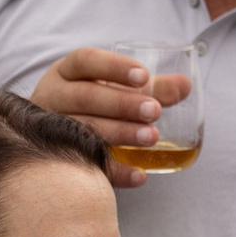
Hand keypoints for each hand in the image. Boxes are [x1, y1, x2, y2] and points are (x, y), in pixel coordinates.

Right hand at [27, 48, 186, 189]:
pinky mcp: (56, 161)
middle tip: (154, 111)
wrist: (52, 140)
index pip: (85, 61)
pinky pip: (85, 165)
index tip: (144, 76)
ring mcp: (49, 130)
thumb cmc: (94, 106)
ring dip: (120, 134)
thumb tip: (186, 85)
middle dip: (122, 104)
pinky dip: (115, 172)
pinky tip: (141, 175)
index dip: (113, 67)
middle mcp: (53, 97)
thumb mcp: (116, 91)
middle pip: (84, 97)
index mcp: (66, 73)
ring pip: (81, 130)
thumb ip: (151, 88)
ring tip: (152, 138)